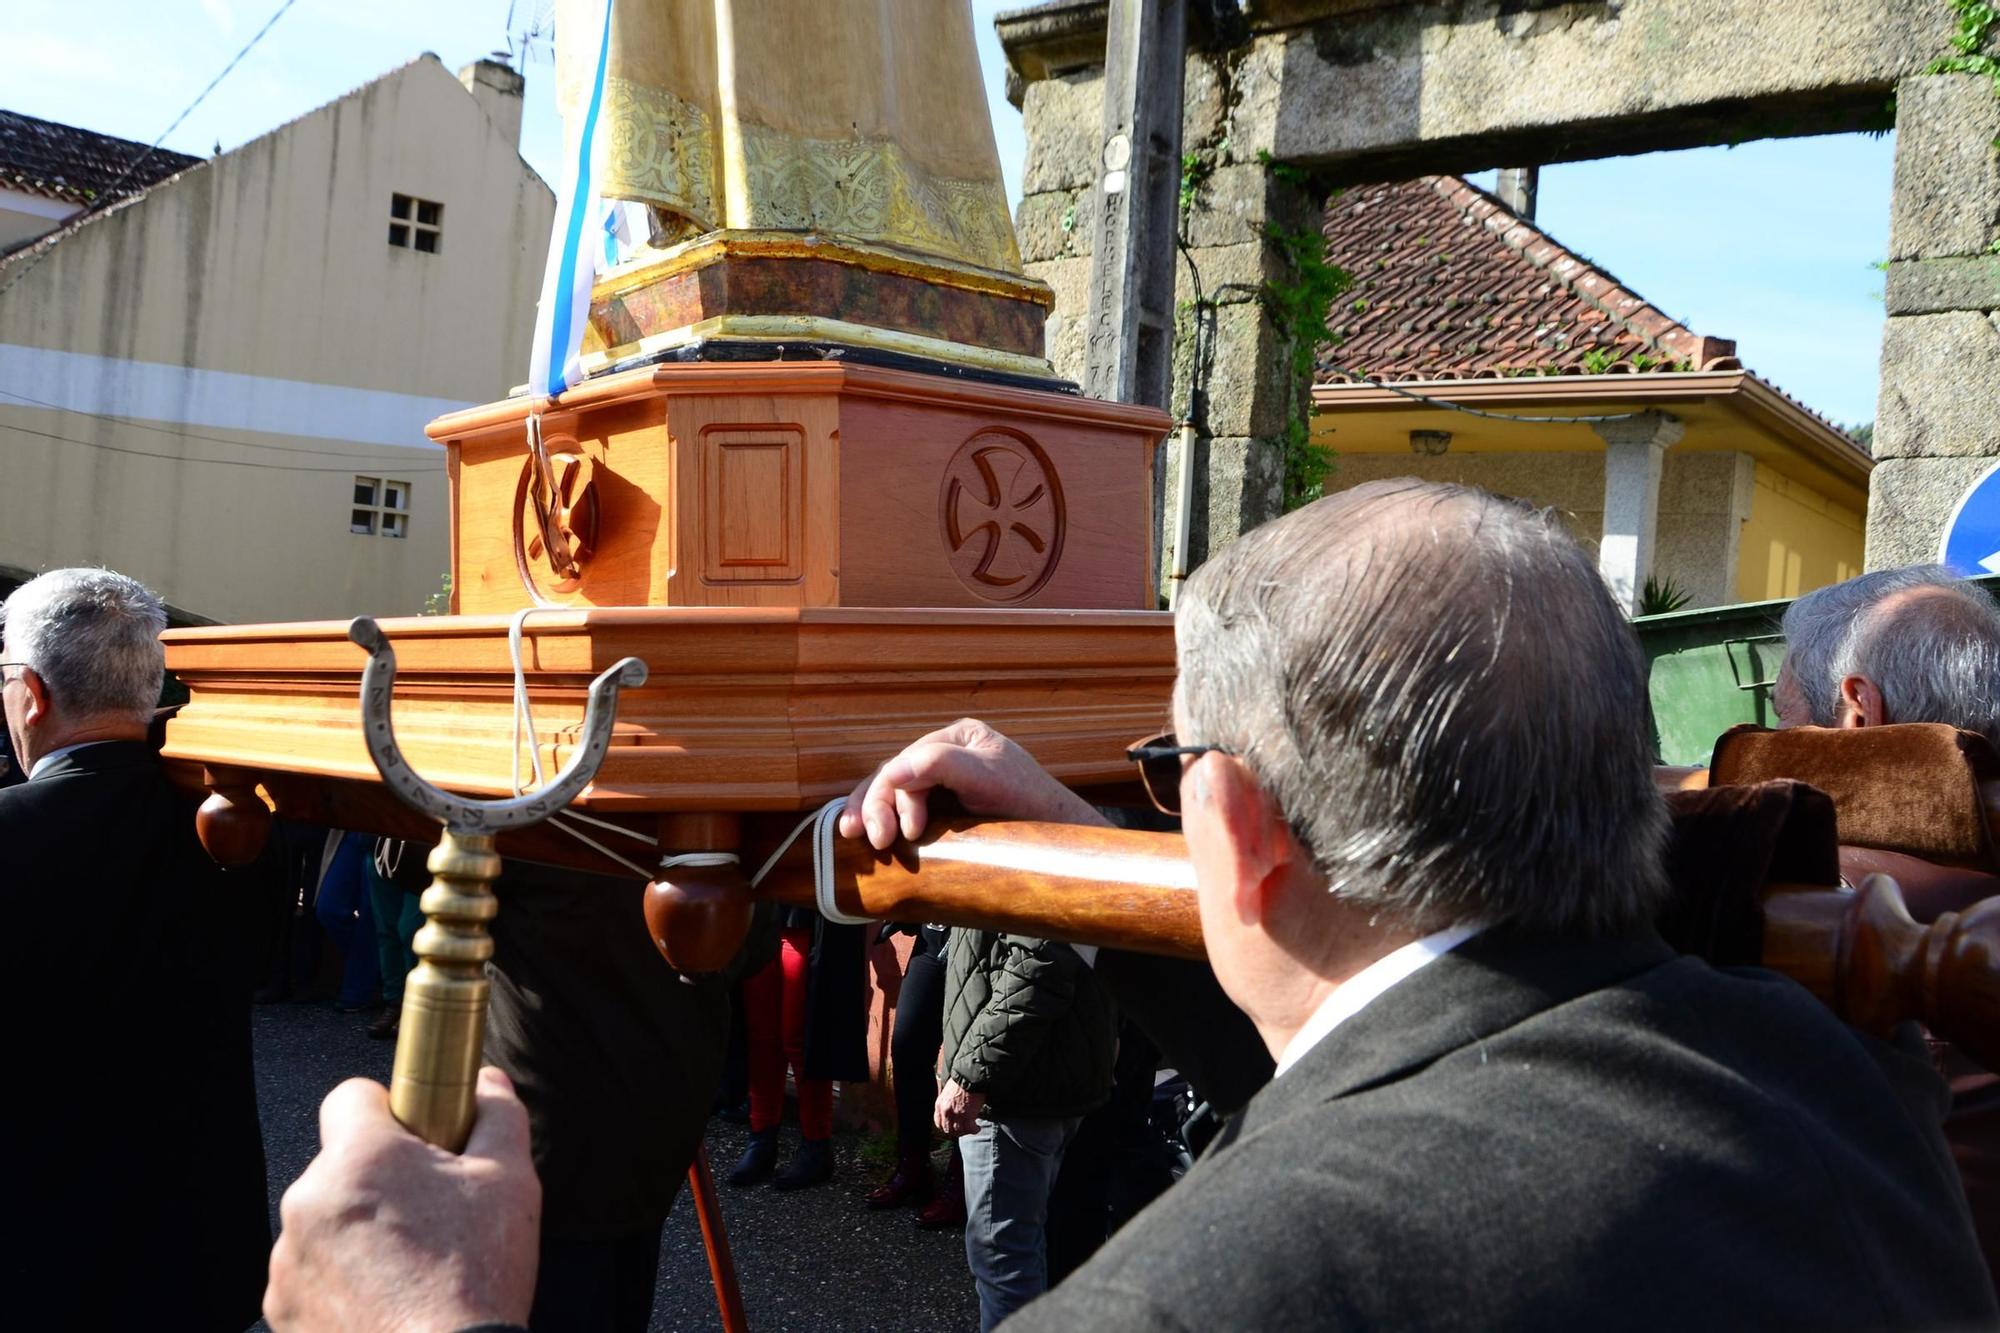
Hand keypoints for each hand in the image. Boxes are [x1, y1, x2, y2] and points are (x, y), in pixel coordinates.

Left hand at [264, 1067, 540, 1332]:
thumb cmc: (474, 1276)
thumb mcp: (509, 1179)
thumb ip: (497, 1115)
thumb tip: (490, 1081)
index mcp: (361, 1158)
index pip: (352, 1095)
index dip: (389, 1110)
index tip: (418, 1139)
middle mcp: (309, 1202)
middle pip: (342, 1166)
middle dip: (380, 1181)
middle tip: (431, 1213)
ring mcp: (289, 1262)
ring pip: (325, 1224)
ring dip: (357, 1234)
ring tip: (410, 1267)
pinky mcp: (283, 1312)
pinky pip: (311, 1277)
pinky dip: (342, 1284)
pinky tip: (386, 1301)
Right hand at [838, 718, 1108, 850]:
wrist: (1058, 835)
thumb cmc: (1030, 802)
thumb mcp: (988, 778)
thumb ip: (941, 764)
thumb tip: (892, 771)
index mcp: (957, 737)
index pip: (909, 760)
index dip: (893, 793)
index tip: (905, 831)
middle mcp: (946, 753)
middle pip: (896, 775)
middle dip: (878, 806)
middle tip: (877, 842)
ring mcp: (944, 780)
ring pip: (894, 791)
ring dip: (874, 813)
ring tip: (863, 839)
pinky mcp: (943, 806)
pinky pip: (905, 807)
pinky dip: (885, 819)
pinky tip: (871, 835)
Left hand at [934, 1077, 986, 1136]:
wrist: (970, 1076)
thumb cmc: (961, 1082)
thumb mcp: (947, 1093)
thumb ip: (947, 1104)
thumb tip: (952, 1113)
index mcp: (939, 1105)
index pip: (938, 1123)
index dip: (946, 1127)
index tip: (953, 1127)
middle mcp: (946, 1111)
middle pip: (948, 1130)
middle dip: (956, 1132)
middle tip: (964, 1130)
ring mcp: (956, 1114)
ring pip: (959, 1132)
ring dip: (965, 1132)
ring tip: (971, 1128)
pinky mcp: (968, 1115)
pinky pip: (970, 1129)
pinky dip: (974, 1130)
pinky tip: (977, 1128)